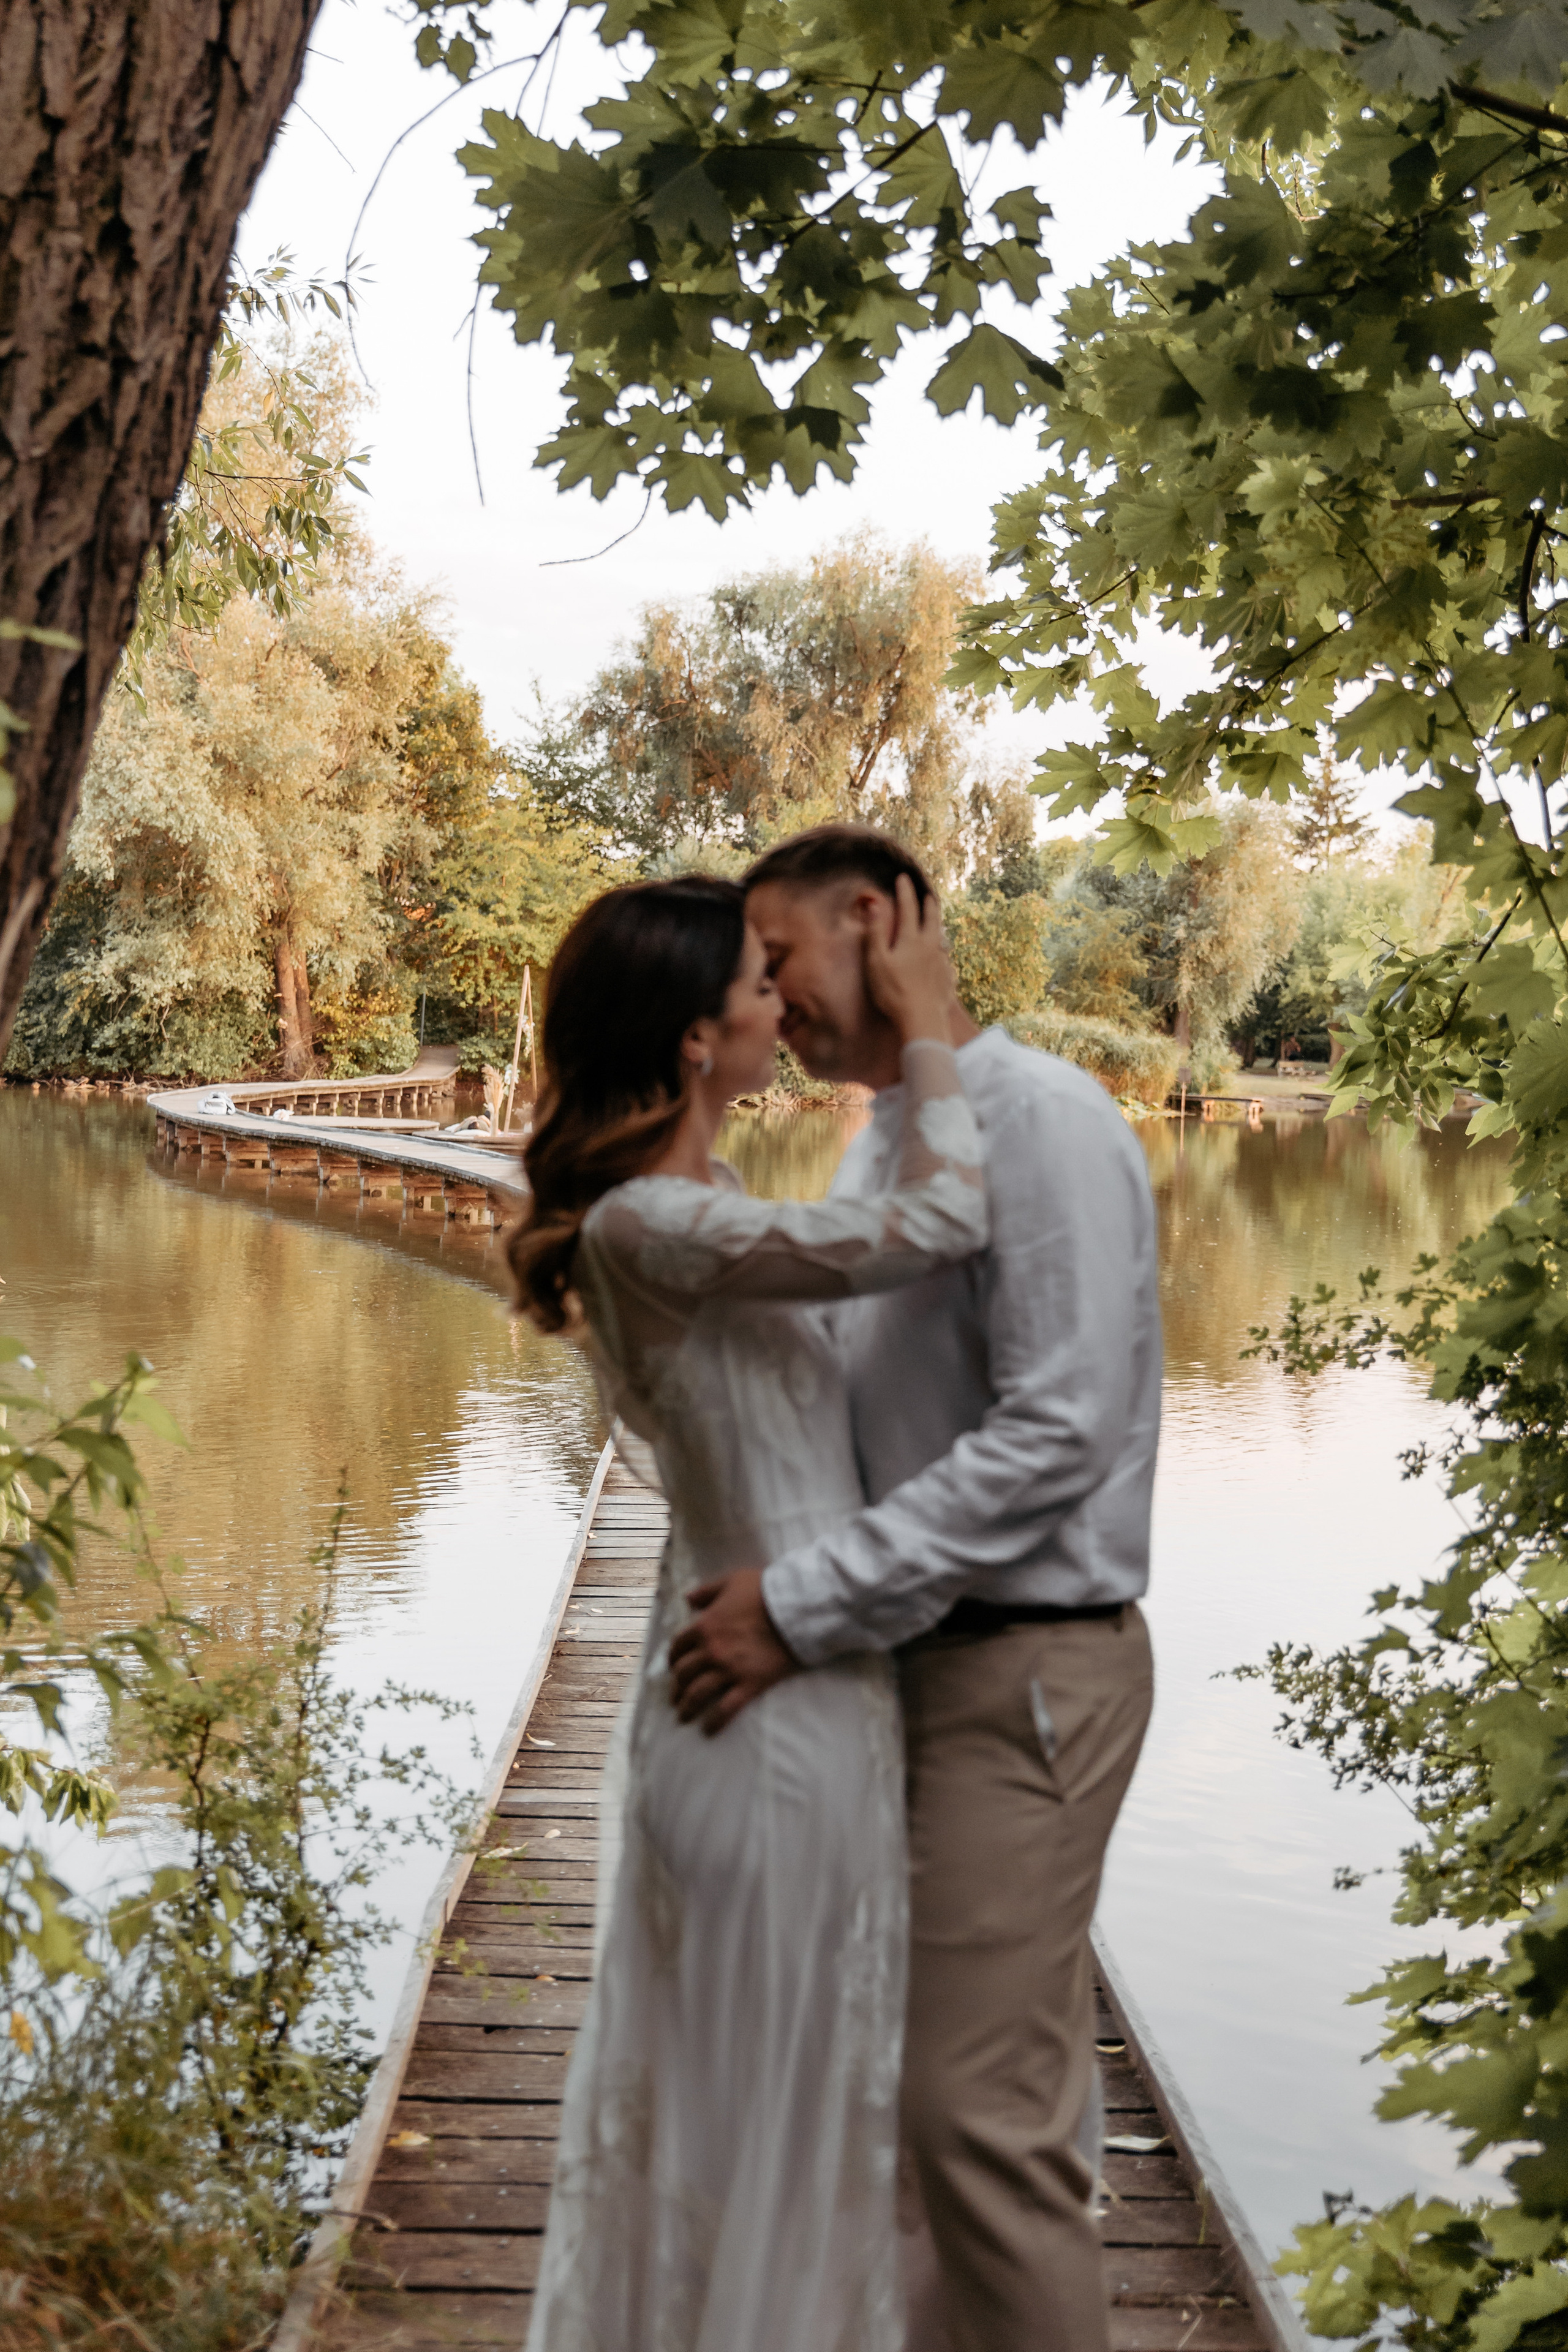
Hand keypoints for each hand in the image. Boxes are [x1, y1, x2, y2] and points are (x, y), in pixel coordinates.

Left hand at [668, 1569, 797, 1735]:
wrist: (794, 1608)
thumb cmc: (764, 1590)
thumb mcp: (731, 1580)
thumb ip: (706, 1591)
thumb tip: (688, 1600)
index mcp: (704, 1626)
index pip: (678, 1647)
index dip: (673, 1659)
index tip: (674, 1667)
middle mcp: (711, 1650)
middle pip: (684, 1674)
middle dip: (677, 1687)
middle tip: (676, 1697)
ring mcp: (728, 1670)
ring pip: (698, 1694)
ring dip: (687, 1708)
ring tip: (684, 1716)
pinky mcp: (749, 1684)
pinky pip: (725, 1709)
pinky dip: (714, 1722)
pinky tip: (708, 1730)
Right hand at [863, 874, 951, 1045]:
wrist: (922, 1019)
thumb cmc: (894, 992)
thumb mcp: (877, 961)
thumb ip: (875, 932)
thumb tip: (875, 904)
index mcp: (911, 939)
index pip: (908, 907)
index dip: (905, 891)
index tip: (902, 877)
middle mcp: (930, 945)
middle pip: (932, 918)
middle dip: (928, 903)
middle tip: (927, 894)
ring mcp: (941, 961)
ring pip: (941, 936)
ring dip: (937, 925)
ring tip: (936, 921)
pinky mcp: (947, 977)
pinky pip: (946, 958)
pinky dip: (942, 950)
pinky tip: (941, 955)